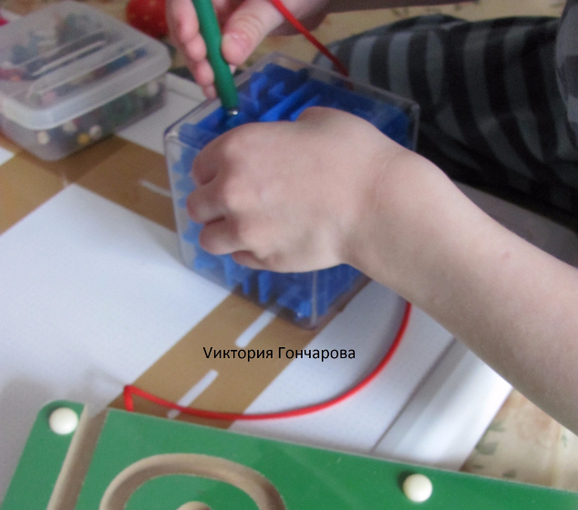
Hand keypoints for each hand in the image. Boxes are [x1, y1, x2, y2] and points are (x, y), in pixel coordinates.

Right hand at [166, 0, 329, 97]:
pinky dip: (216, 69)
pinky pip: (215, 50)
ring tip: (211, 85)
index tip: (190, 38)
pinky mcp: (230, 30)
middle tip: (204, 71)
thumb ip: (251, 24)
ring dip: (201, 63)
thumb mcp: (277, 5)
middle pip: (187, 17)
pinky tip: (216, 89)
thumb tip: (228, 53)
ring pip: (199, 37)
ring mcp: (221, 11)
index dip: (182, 14)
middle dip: (191, 46)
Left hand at [186, 107, 408, 272]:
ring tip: (247, 229)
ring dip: (223, 234)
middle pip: (197, 206)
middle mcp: (231, 191)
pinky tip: (271, 242)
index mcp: (237, 149)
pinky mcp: (265, 260)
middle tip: (236, 205)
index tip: (226, 177)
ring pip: (210, 240)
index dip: (213, 172)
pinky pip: (241, 258)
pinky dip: (250, 252)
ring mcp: (245, 231)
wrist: (376, 205)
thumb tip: (289, 138)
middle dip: (213, 205)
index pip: (200, 166)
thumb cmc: (353, 156)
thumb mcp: (317, 120)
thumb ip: (287, 130)